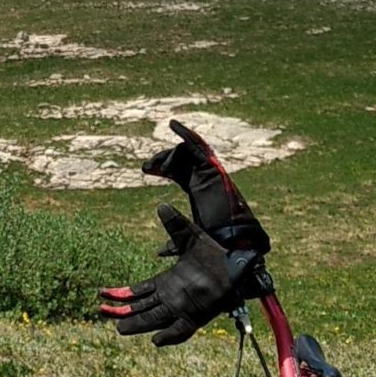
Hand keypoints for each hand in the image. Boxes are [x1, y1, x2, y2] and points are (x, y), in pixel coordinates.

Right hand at [99, 206, 238, 346]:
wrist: (238, 266)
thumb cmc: (215, 253)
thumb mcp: (191, 237)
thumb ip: (175, 225)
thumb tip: (162, 207)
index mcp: (167, 282)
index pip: (139, 291)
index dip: (121, 293)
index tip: (102, 293)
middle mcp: (171, 297)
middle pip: (141, 307)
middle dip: (121, 311)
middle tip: (101, 311)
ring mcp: (183, 308)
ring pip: (154, 320)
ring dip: (137, 324)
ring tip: (119, 329)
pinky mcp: (197, 316)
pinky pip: (181, 329)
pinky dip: (170, 336)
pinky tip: (156, 339)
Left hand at [140, 121, 269, 253]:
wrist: (230, 239)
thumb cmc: (214, 239)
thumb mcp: (189, 235)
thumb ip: (175, 237)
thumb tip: (159, 251)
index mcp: (199, 188)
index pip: (179, 171)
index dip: (162, 167)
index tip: (145, 170)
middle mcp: (205, 177)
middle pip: (180, 158)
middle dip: (161, 160)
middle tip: (145, 168)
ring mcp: (209, 172)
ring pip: (185, 152)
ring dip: (167, 156)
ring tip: (153, 168)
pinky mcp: (212, 169)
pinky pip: (197, 146)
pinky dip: (185, 133)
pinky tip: (173, 125)